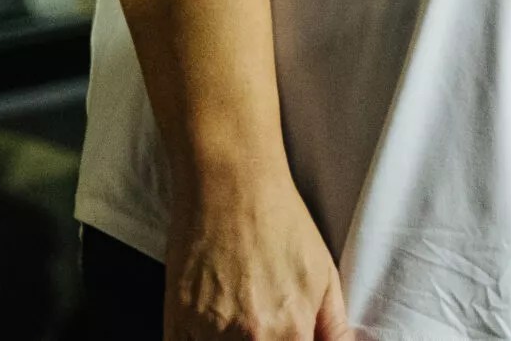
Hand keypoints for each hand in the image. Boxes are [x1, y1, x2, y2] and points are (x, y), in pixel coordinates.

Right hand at [165, 176, 352, 340]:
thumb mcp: (324, 275)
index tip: (290, 335)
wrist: (231, 184)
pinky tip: (213, 326)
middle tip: (263, 322)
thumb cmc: (281, 223)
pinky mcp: (175, 321)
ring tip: (241, 317)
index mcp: (291, 331)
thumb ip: (334, 328)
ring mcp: (207, 333)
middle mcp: (249, 339)